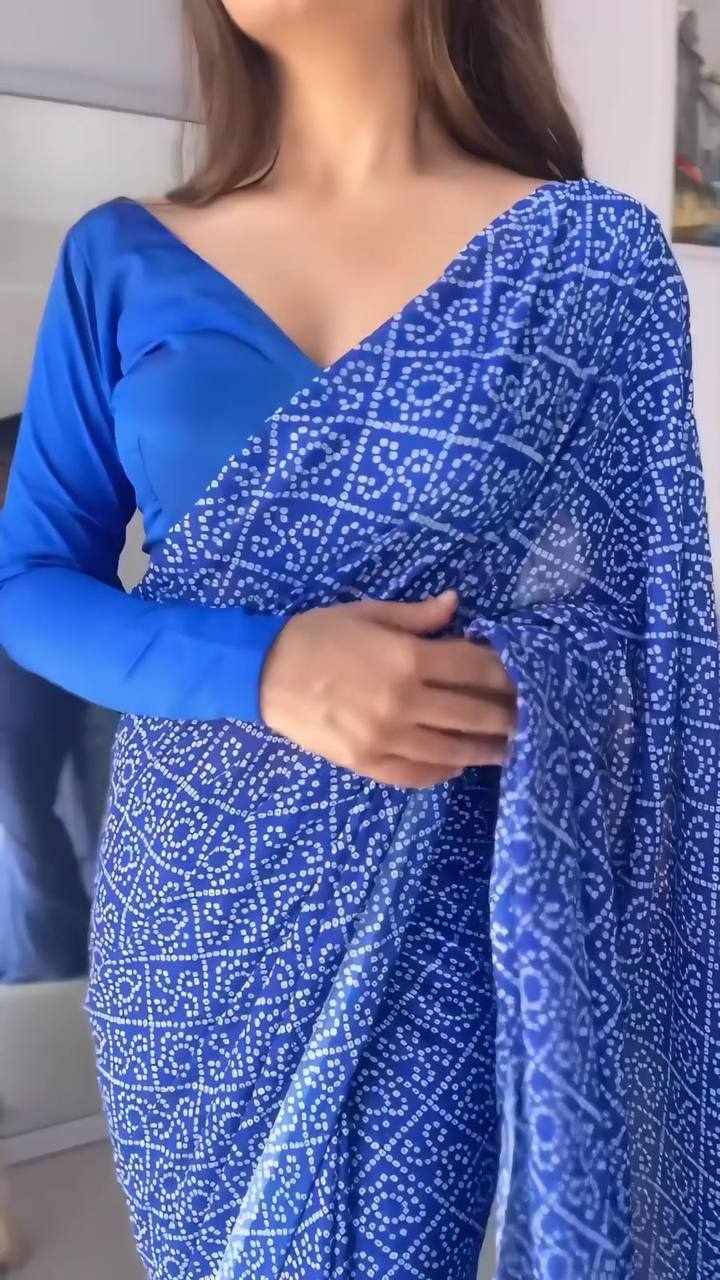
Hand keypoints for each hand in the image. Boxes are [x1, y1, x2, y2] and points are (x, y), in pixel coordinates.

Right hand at [259, 589, 517, 788]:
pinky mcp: (368, 763)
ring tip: (509, 749)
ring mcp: (387, 738)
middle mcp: (405, 702)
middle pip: (473, 713)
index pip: (475, 668)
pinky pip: (417, 775)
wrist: (264, 674)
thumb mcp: (368, 614)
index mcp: (408, 659)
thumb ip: (418, 617)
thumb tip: (457, 605)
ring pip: (452, 750)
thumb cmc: (318, 635)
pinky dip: (443, 772)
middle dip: (506, 716)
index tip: (525, 678)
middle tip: (530, 718)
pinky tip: (458, 765)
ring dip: (486, 751)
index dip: (505, 674)